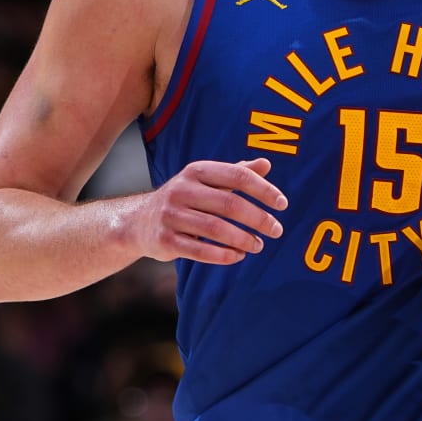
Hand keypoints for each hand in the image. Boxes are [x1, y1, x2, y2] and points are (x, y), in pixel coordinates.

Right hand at [133, 157, 287, 264]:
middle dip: (258, 219)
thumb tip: (266, 164)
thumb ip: (236, 173)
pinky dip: (223, 255)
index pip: (237, 175)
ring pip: (215, 229)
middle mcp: (182, 189)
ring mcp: (171, 215)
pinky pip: (199, 250)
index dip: (263, 190)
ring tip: (258, 246)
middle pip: (229, 203)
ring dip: (243, 239)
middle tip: (276, 230)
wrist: (139, 222)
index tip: (282, 204)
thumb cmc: (183, 199)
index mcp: (196, 171)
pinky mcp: (165, 240)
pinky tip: (238, 256)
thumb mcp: (206, 181)